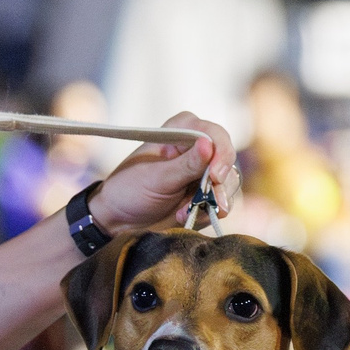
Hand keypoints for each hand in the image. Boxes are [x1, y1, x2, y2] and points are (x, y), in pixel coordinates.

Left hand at [88, 112, 237, 231]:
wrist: (119, 219)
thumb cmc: (129, 190)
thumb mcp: (156, 177)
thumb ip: (186, 165)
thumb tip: (208, 145)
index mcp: (183, 130)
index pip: (215, 135)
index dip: (221, 155)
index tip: (214, 177)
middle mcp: (198, 147)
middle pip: (227, 159)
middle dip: (219, 184)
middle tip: (207, 200)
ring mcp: (205, 172)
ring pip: (230, 183)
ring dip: (211, 202)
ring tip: (183, 212)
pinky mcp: (207, 196)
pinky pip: (223, 203)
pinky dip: (208, 213)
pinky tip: (184, 216)